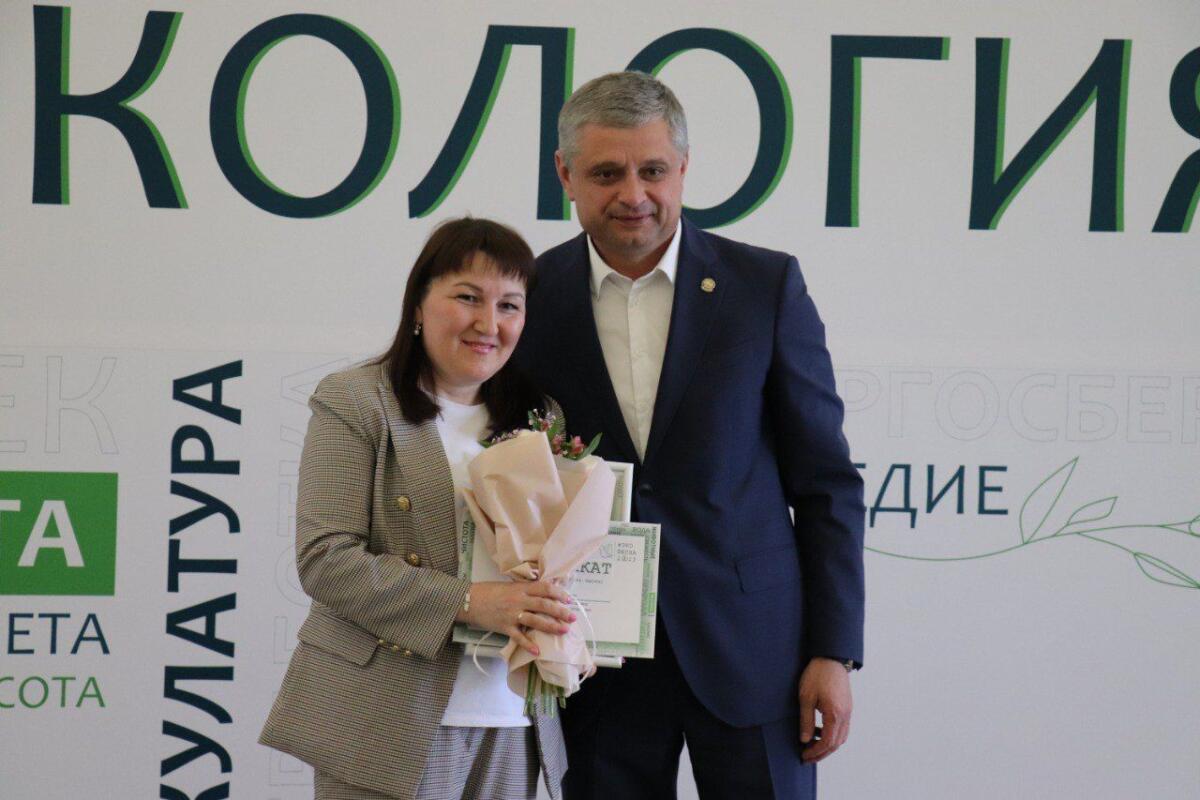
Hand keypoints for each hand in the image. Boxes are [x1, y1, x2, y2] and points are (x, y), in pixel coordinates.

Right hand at [457, 581, 575, 656]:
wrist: (469, 600)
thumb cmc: (489, 591)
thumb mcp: (509, 585)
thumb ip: (525, 589)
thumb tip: (544, 591)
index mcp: (521, 588)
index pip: (544, 588)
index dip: (558, 593)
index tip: (568, 599)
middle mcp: (518, 600)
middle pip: (544, 605)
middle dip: (561, 612)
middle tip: (573, 617)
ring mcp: (512, 614)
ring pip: (536, 621)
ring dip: (551, 626)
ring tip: (563, 630)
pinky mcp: (504, 627)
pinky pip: (519, 637)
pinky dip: (529, 645)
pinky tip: (538, 651)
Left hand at [798, 657, 852, 762]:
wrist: (830, 658)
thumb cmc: (817, 675)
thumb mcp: (806, 697)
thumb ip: (806, 721)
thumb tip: (805, 740)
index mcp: (835, 714)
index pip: (828, 742)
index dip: (816, 752)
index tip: (804, 756)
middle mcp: (846, 715)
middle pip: (837, 743)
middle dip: (822, 753)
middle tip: (807, 757)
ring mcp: (849, 711)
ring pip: (841, 737)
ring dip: (828, 745)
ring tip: (812, 746)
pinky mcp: (847, 706)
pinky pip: (843, 727)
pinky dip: (832, 734)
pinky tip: (819, 731)